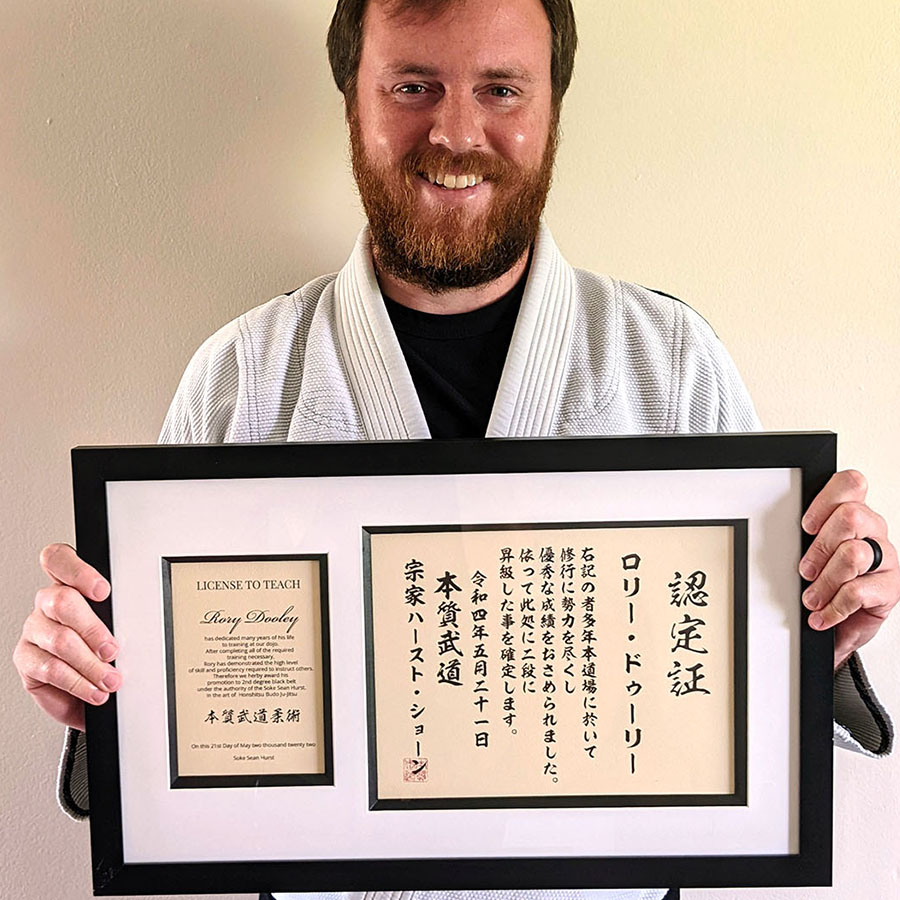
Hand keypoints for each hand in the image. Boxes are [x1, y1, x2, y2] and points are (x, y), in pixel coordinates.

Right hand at [13, 543, 120, 730]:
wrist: (89, 692)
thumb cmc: (105, 652)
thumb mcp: (118, 628)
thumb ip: (120, 618)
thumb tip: (142, 625)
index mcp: (69, 584)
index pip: (59, 560)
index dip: (78, 571)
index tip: (103, 591)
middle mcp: (47, 603)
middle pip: (61, 601)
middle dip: (93, 628)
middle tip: (113, 650)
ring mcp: (34, 630)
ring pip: (60, 639)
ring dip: (91, 664)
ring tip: (110, 679)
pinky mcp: (26, 660)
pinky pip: (51, 669)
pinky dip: (79, 682)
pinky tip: (94, 690)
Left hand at [799, 470, 898, 669]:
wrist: (846, 621)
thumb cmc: (827, 579)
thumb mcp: (812, 553)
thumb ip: (803, 539)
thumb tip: (771, 538)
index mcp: (854, 513)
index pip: (850, 484)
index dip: (825, 501)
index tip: (806, 527)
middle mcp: (873, 530)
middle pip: (851, 516)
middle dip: (820, 546)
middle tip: (805, 570)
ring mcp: (884, 558)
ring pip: (853, 554)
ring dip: (825, 581)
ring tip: (811, 598)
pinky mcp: (890, 587)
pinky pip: (858, 591)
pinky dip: (834, 607)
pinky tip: (823, 615)